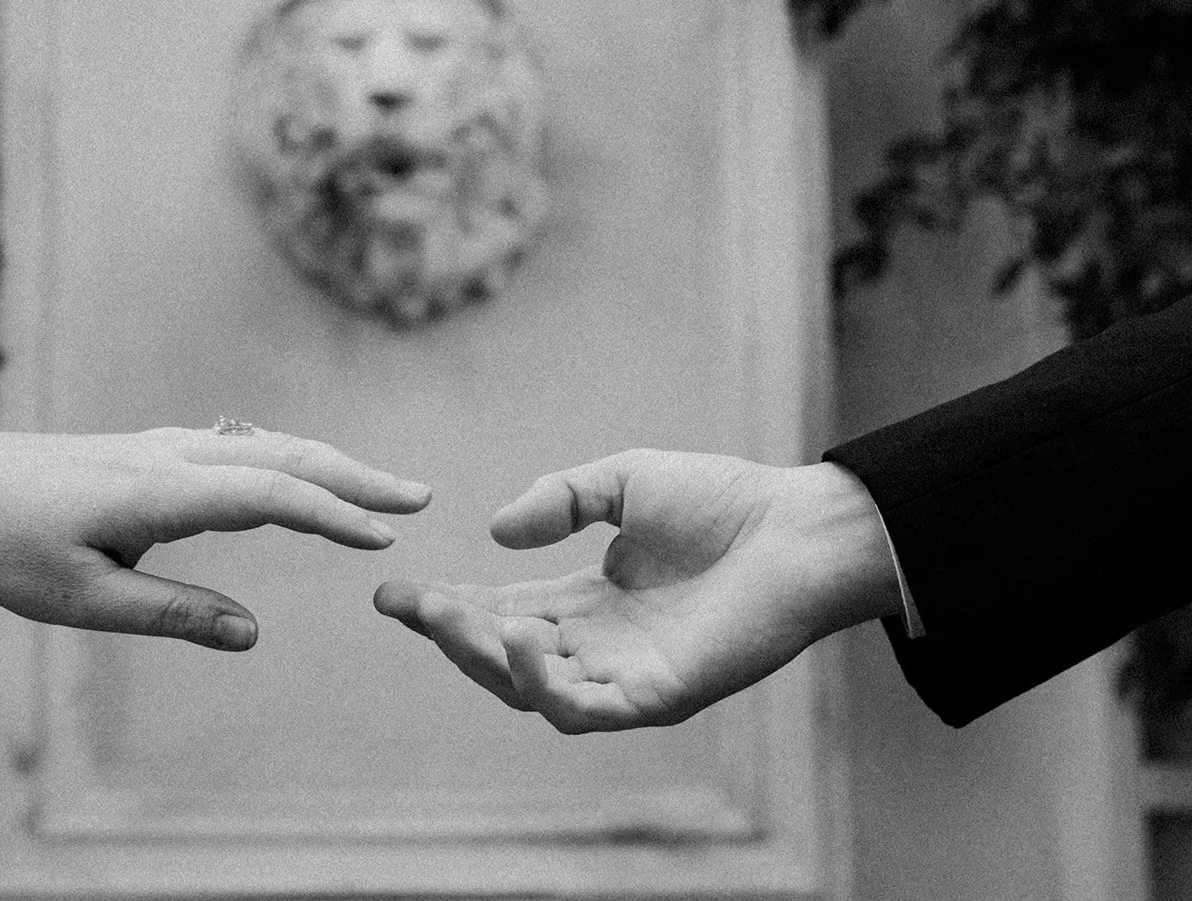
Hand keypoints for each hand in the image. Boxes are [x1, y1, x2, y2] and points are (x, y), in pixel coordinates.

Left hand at [0, 424, 429, 648]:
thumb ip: (170, 613)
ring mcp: (171, 447)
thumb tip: (250, 634)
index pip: (267, 494)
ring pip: (271, 445)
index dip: (331, 514)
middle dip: (357, 478)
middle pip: (287, 455)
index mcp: (159, 493)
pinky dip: (297, 459)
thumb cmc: (10, 544)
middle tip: (420, 498)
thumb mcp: (81, 598)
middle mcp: (175, 457)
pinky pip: (247, 447)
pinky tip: (311, 477)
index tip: (384, 537)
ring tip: (385, 492)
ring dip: (334, 465)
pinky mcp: (162, 451)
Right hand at [374, 450, 897, 731]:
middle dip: (449, 632)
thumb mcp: (623, 481)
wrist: (799, 527)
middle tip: (408, 604)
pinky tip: (519, 638)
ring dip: (483, 658)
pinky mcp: (659, 697)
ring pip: (531, 690)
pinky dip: (543, 683)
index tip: (392, 592)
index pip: (502, 612)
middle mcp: (601, 646)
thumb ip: (560, 499)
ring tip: (453, 616)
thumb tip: (496, 533)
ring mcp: (627, 676)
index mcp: (591, 603)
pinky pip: (584, 709)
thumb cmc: (725, 501)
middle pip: (503, 655)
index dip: (447, 606)